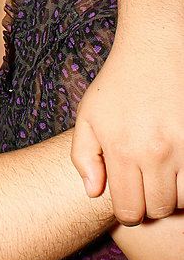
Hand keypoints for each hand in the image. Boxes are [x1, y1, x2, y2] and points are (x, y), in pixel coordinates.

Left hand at [71, 30, 183, 224]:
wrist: (155, 48)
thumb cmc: (119, 83)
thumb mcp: (89, 115)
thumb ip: (85, 157)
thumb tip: (94, 192)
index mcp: (123, 149)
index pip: (130, 210)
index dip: (129, 211)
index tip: (130, 198)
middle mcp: (156, 151)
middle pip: (160, 208)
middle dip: (152, 201)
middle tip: (147, 182)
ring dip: (176, 191)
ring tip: (165, 171)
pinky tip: (179, 162)